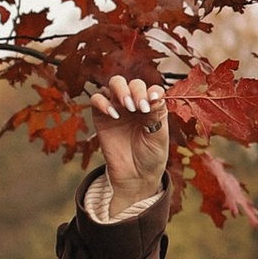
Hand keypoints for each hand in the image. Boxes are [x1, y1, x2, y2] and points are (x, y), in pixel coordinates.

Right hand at [90, 71, 169, 207]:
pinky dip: (103, 102)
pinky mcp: (101, 116)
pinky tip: (113, 115)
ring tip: (127, 107)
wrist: (135, 175)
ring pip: (115, 84)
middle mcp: (135, 103)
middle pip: (133, 83)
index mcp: (152, 106)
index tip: (152, 103)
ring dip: (121, 90)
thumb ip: (157, 116)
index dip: (152, 92)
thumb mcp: (160, 137)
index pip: (152, 89)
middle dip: (136, 91)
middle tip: (139, 108)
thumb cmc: (151, 156)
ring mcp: (117, 108)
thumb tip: (156, 96)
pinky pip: (97, 99)